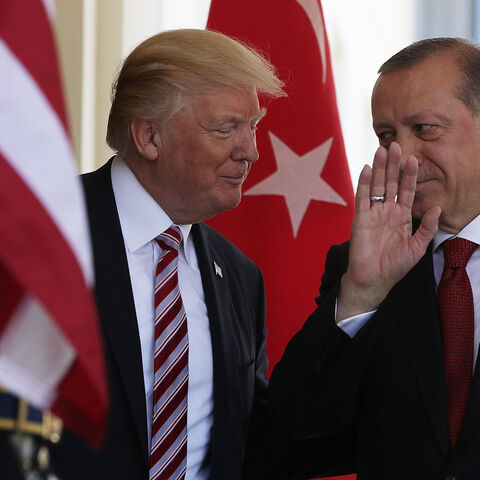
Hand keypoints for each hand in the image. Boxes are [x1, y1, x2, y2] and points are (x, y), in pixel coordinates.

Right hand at [336, 142, 440, 321]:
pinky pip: (362, 197)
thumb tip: (437, 207)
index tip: (415, 158)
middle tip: (395, 145)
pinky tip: (366, 168)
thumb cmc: (395, 266)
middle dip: (393, 165)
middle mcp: (387, 211)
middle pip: (390, 182)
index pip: (406, 190)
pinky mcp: (360, 218)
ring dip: (378, 168)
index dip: (410, 175)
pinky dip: (363, 183)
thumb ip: (426, 227)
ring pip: (376, 186)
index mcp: (401, 216)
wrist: (374, 279)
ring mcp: (372, 213)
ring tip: (381, 150)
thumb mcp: (417, 247)